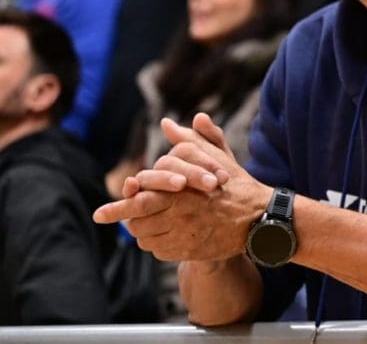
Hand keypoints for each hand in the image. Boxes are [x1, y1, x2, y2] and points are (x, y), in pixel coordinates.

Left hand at [93, 113, 271, 262]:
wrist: (259, 217)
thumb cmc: (236, 184)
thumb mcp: (217, 157)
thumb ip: (192, 140)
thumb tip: (168, 123)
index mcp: (182, 191)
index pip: (139, 199)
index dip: (117, 208)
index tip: (98, 214)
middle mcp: (179, 214)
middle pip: (137, 222)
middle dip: (126, 219)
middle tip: (111, 216)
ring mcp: (184, 236)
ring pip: (146, 238)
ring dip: (145, 231)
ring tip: (154, 220)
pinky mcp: (189, 252)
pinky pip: (160, 252)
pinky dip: (159, 244)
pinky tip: (169, 233)